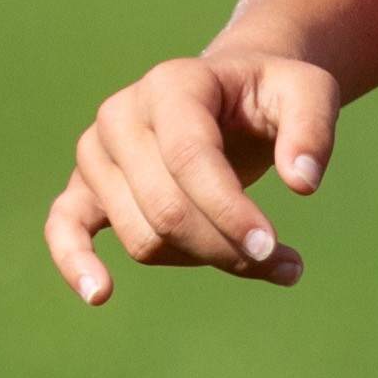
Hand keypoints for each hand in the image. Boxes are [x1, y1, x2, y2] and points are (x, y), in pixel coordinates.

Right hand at [44, 50, 340, 306]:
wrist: (231, 94)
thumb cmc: (269, 95)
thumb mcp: (311, 92)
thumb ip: (313, 129)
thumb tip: (303, 182)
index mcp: (172, 84)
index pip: (189, 158)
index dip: (229, 210)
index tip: (273, 248)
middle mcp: (123, 114)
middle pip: (166, 208)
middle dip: (226, 246)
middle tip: (283, 262)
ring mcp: (96, 152)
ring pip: (143, 236)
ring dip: (202, 260)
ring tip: (261, 261)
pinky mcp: (84, 186)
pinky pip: (64, 226)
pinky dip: (75, 261)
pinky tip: (100, 293)